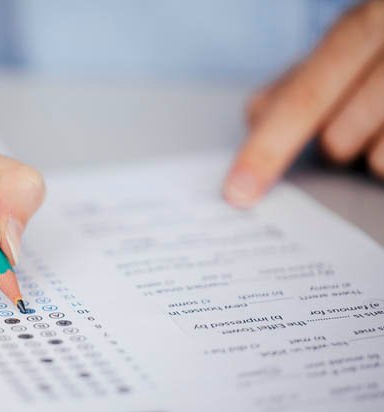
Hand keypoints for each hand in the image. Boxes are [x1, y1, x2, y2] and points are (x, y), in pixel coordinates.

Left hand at [224, 0, 383, 206]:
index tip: (238, 192)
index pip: (304, 96)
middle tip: (359, 119)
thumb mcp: (357, 41)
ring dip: (377, 152)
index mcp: (368, 23)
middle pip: (340, 137)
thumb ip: (303, 78)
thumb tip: (254, 116)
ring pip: (378, 160)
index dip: (267, 149)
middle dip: (336, 144)